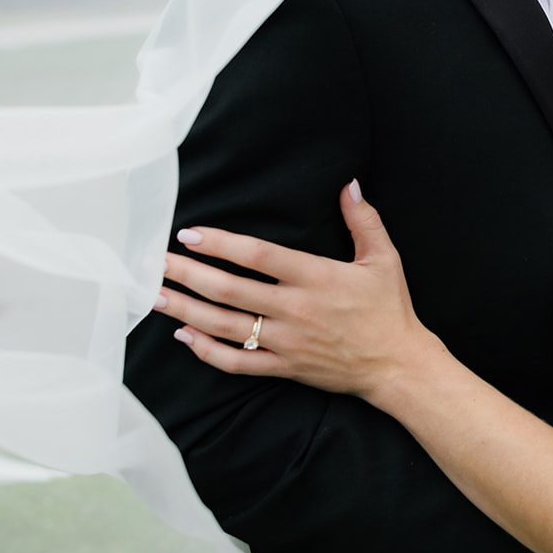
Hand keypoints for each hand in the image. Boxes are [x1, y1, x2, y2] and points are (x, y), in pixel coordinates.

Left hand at [156, 180, 432, 401]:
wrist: (397, 364)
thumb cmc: (389, 309)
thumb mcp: (383, 258)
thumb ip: (363, 220)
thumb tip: (349, 185)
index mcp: (317, 278)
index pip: (259, 256)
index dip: (221, 244)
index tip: (190, 234)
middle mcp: (295, 310)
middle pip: (230, 291)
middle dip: (188, 275)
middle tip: (155, 263)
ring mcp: (286, 342)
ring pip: (224, 327)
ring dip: (185, 310)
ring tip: (155, 296)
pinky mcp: (284, 367)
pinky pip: (237, 363)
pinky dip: (207, 351)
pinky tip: (185, 336)